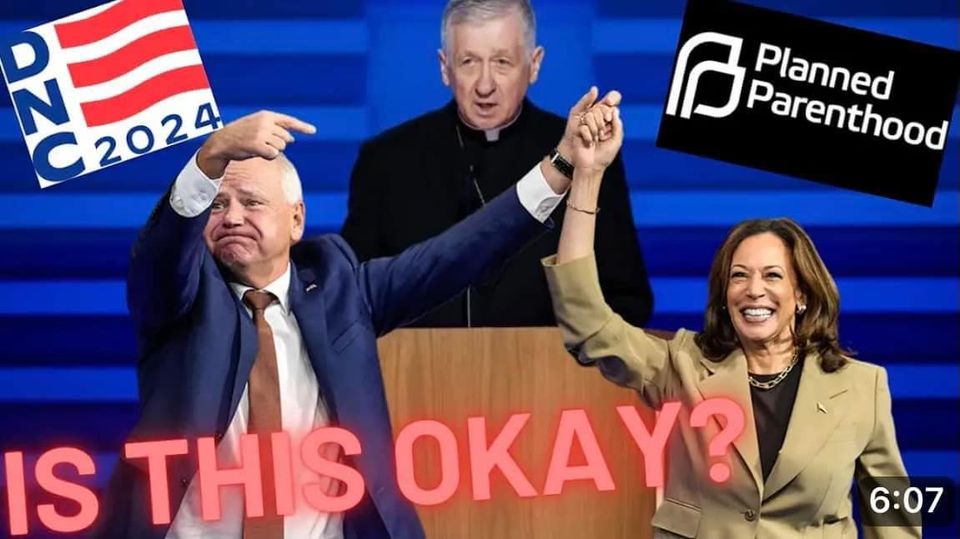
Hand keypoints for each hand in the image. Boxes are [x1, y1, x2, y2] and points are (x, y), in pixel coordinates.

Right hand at [196, 110, 316, 177]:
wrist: (222, 141)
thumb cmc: (241, 135)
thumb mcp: (257, 125)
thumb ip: (275, 129)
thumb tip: (292, 139)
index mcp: (266, 115)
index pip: (289, 121)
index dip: (302, 127)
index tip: (313, 131)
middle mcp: (266, 122)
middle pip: (286, 138)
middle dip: (277, 144)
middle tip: (261, 143)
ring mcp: (261, 133)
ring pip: (281, 147)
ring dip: (272, 150)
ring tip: (257, 146)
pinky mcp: (257, 144)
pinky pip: (274, 154)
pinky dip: (268, 156)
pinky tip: (257, 152)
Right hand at [569, 88, 622, 174]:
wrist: (592, 167)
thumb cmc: (605, 156)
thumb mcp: (616, 140)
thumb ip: (617, 125)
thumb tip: (615, 110)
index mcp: (606, 125)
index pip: (606, 109)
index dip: (607, 111)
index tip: (608, 119)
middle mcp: (596, 124)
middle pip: (597, 110)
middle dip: (601, 122)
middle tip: (601, 135)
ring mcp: (587, 127)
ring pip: (589, 116)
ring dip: (594, 129)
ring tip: (595, 140)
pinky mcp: (578, 132)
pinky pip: (583, 127)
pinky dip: (588, 136)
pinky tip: (589, 144)